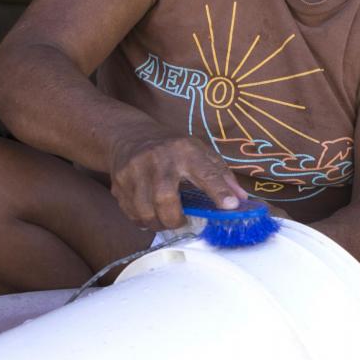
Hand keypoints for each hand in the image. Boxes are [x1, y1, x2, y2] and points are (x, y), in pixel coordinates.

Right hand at [109, 134, 246, 231]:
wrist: (129, 135)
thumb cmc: (172, 148)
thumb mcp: (199, 152)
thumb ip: (221, 175)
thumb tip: (241, 200)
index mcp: (185, 151)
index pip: (206, 172)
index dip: (219, 191)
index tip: (230, 207)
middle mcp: (159, 159)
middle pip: (165, 198)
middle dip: (175, 219)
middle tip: (181, 221)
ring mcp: (134, 170)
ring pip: (144, 211)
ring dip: (158, 223)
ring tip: (165, 219)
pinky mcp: (118, 182)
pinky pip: (130, 213)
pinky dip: (141, 220)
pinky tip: (149, 214)